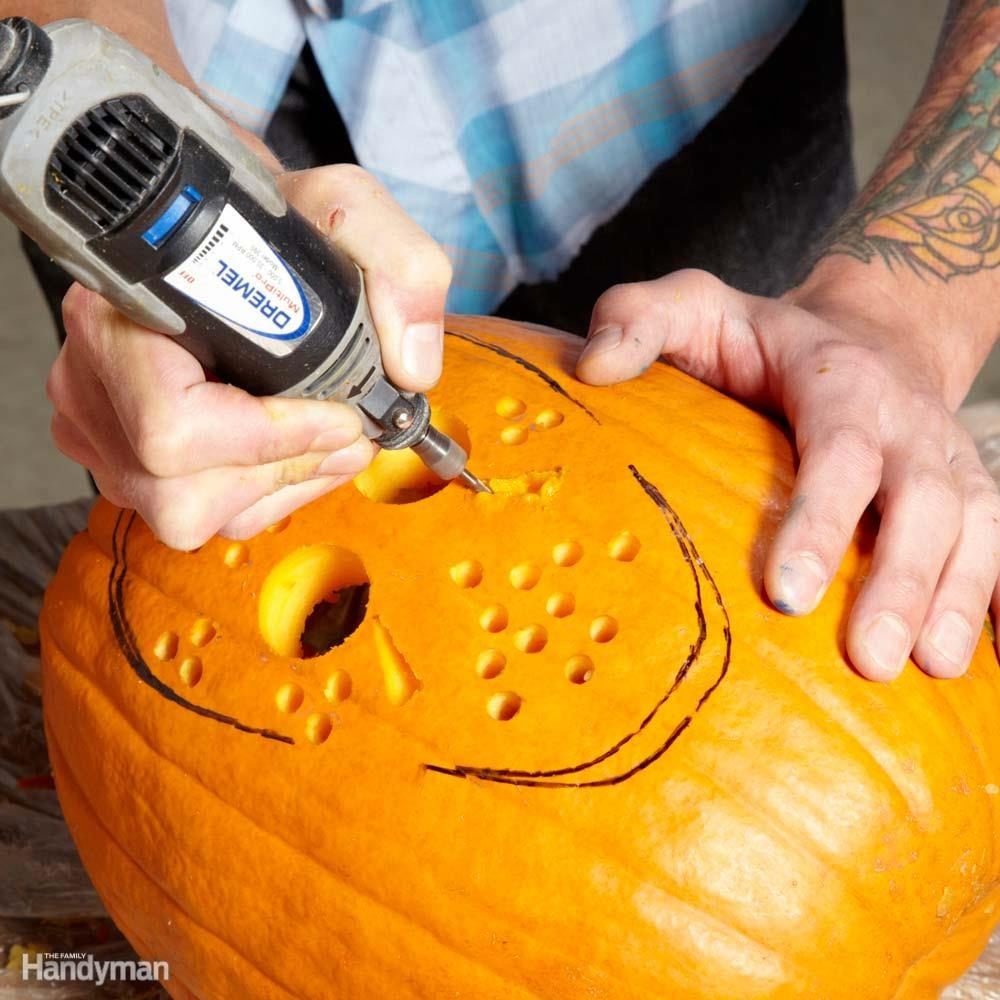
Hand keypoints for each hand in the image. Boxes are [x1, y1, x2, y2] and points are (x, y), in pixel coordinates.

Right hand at [47, 164, 451, 549]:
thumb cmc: (267, 223)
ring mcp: (101, 430)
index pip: (174, 428)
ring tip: (332, 443)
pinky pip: (197, 512)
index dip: (269, 438)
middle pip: (181, 493)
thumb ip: (399, 266)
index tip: (338, 416)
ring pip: (191, 513)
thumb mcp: (345, 209)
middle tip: (348, 437)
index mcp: (120, 320)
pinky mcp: (125, 459)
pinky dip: (263, 492)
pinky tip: (300, 452)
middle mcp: (94, 384)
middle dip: (285, 472)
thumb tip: (412, 365)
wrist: (226, 232)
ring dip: (280, 486)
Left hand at [577, 268, 999, 680]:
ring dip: (957, 599)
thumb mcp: (695, 307)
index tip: (786, 594)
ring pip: (977, 527)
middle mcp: (907, 423)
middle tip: (869, 660)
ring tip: (931, 669)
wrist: (870, 334)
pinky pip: (998, 546)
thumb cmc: (762, 339)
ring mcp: (949, 460)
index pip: (839, 452)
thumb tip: (593, 369)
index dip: (821, 521)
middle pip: (924, 501)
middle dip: (904, 581)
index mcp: (840, 381)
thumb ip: (638, 319)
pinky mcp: (970, 494)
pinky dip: (994, 600)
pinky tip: (978, 660)